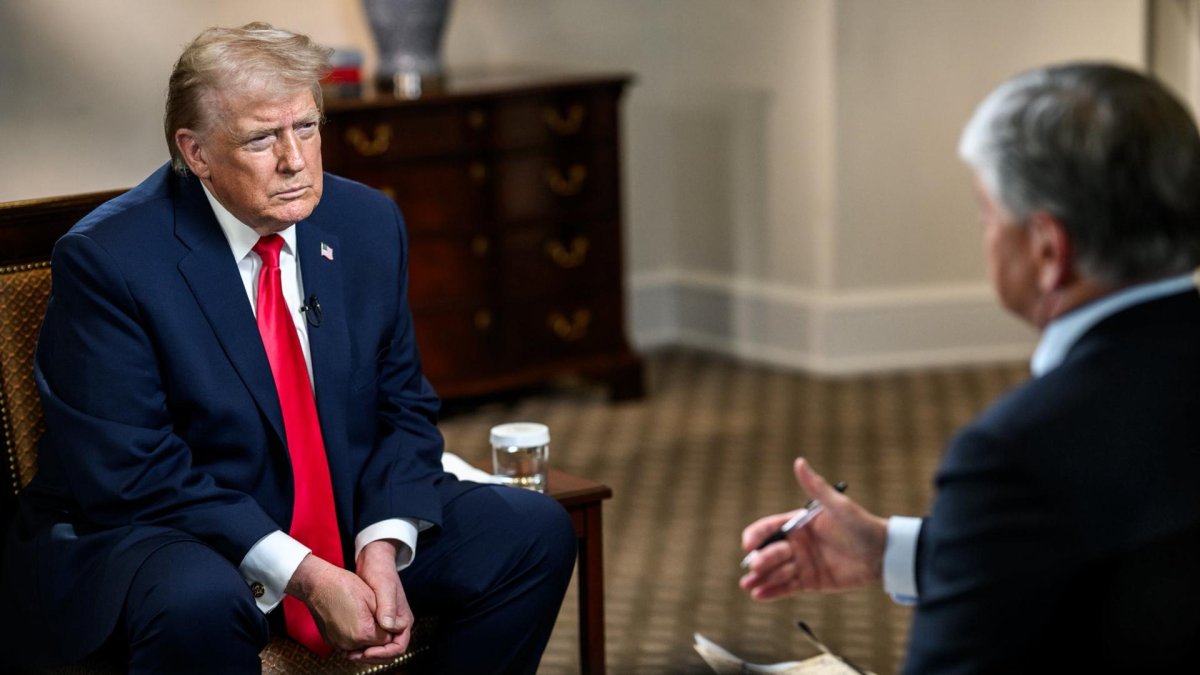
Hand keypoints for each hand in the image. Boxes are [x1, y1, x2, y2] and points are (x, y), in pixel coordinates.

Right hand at [286, 554, 391, 652]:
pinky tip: (357, 624)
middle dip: (380, 635)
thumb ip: (386, 619)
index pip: (387, 639)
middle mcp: (350, 643)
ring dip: (368, 638)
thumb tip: (395, 630)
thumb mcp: (372, 599)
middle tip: (380, 619)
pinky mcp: (331, 641)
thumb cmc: (345, 586)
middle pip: (375, 646)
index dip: (391, 628)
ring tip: (370, 620)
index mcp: (363, 632)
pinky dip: (355, 638)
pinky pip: (349, 645)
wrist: (318, 584)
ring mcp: (339, 643)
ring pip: (362, 647)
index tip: (388, 617)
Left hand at [347, 539, 413, 663]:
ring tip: (348, 652)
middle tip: (352, 656)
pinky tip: (347, 644)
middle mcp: (396, 624)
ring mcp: (386, 623)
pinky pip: (370, 640)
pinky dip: (361, 645)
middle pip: (388, 652)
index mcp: (403, 620)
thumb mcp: (384, 587)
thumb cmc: (381, 571)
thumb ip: (387, 607)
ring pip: (378, 648)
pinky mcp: (375, 620)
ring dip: (365, 653)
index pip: (398, 647)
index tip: (366, 652)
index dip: (382, 654)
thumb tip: (388, 626)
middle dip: (372, 657)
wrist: (373, 560)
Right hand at [739, 458, 887, 600]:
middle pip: (770, 551)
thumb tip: (799, 462)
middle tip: (754, 567)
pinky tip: (759, 595)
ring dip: (760, 578)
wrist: (883, 554)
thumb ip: (816, 487)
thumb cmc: (862, 526)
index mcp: (798, 523)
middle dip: (760, 559)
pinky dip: (772, 591)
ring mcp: (802, 563)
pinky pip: (787, 587)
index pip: (770, 528)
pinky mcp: (810, 581)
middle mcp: (797, 543)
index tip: (748, 544)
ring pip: (775, 571)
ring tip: (749, 585)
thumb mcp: (838, 506)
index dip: (757, 535)